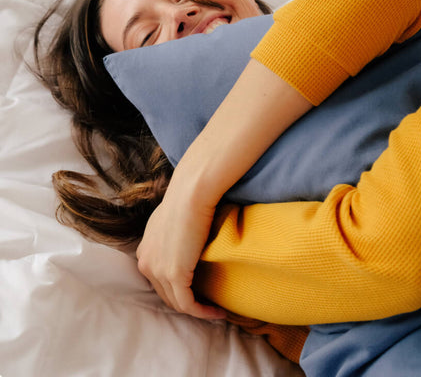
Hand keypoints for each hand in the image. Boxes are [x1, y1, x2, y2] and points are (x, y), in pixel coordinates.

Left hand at [136, 59, 310, 318]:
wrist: (214, 157)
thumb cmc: (216, 163)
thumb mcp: (205, 180)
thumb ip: (204, 194)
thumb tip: (218, 188)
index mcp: (161, 216)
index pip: (155, 257)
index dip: (175, 278)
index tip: (201, 288)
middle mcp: (155, 231)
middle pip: (155, 276)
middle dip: (180, 296)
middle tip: (209, 305)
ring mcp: (161, 241)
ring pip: (165, 288)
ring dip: (189, 305)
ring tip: (214, 312)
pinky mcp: (174, 251)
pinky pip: (177, 289)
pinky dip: (192, 305)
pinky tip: (211, 309)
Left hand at [136, 174, 226, 319]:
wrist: (191, 194)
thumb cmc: (187, 200)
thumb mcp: (171, 221)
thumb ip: (171, 236)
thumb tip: (185, 241)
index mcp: (144, 251)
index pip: (159, 281)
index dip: (178, 290)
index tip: (198, 291)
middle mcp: (146, 263)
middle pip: (166, 295)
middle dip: (188, 303)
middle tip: (209, 304)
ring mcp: (158, 270)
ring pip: (177, 303)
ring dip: (197, 311)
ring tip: (216, 310)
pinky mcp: (175, 275)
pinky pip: (188, 304)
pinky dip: (203, 312)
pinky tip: (218, 312)